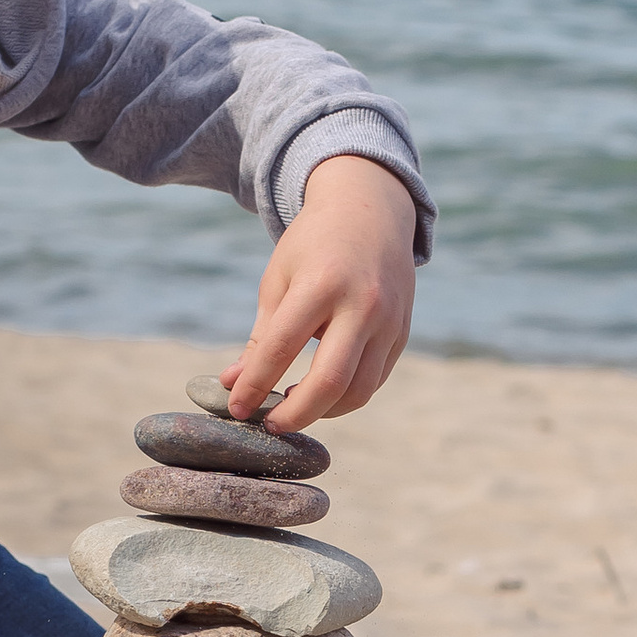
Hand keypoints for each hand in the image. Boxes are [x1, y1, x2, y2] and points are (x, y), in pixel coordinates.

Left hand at [225, 155, 416, 431]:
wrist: (371, 211)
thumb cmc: (314, 246)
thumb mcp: (279, 280)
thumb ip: (260, 336)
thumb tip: (234, 385)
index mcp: (321, 283)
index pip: (281, 347)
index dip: (255, 385)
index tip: (235, 408)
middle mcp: (362, 304)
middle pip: (330, 382)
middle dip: (295, 414)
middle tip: (269, 425)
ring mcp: (389, 321)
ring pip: (358, 391)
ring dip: (323, 410)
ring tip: (294, 405)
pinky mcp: (402, 333)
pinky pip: (373, 380)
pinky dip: (345, 395)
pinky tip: (321, 391)